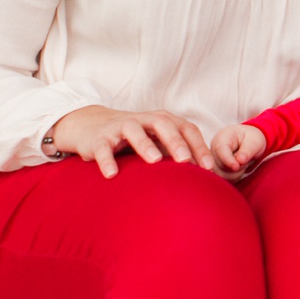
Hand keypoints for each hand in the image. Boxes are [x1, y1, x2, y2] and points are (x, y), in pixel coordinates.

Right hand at [48, 105, 210, 178]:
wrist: (91, 126)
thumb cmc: (133, 138)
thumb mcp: (157, 142)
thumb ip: (178, 154)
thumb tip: (207, 177)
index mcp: (162, 121)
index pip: (185, 128)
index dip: (198, 146)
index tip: (208, 168)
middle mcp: (143, 120)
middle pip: (162, 124)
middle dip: (175, 141)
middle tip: (186, 160)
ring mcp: (120, 127)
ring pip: (134, 130)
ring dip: (145, 144)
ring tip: (154, 160)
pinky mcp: (99, 139)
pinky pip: (103, 148)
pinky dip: (107, 160)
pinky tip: (112, 174)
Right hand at [210, 124, 267, 173]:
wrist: (247, 143)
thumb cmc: (250, 139)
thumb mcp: (254, 140)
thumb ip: (248, 150)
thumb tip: (240, 161)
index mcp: (222, 137)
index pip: (220, 150)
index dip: (227, 160)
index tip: (236, 167)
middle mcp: (213, 149)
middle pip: (219, 166)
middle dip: (236, 168)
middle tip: (246, 160)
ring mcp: (212, 161)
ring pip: (221, 175)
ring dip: (235, 174)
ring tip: (243, 163)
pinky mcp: (214, 170)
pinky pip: (223, 180)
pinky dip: (233, 177)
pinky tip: (238, 169)